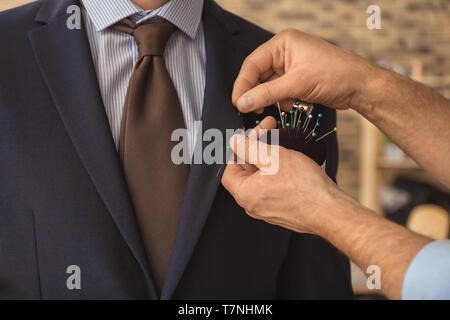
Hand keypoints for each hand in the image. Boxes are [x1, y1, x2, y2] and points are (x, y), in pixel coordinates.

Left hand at [222, 130, 346, 234]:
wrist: (330, 210)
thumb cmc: (303, 187)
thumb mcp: (272, 157)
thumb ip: (249, 148)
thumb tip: (234, 142)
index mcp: (244, 193)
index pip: (228, 169)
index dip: (236, 150)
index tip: (246, 137)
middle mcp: (253, 204)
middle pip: (246, 172)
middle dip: (255, 148)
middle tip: (267, 131)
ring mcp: (268, 208)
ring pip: (261, 177)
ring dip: (268, 157)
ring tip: (280, 142)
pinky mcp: (283, 209)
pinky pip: (273, 186)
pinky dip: (277, 170)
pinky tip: (289, 158)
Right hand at [232, 28, 380, 112]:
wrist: (360, 86)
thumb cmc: (336, 74)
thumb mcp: (297, 84)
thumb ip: (267, 94)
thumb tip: (242, 102)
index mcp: (283, 44)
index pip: (253, 64)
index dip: (243, 84)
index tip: (237, 102)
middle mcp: (284, 53)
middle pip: (259, 76)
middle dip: (259, 93)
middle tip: (253, 109)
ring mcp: (290, 67)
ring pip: (268, 86)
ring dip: (274, 99)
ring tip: (290, 102)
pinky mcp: (296, 79)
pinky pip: (279, 92)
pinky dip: (284, 101)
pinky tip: (297, 102)